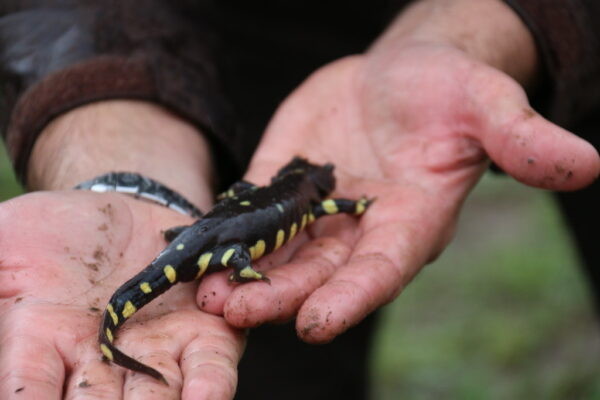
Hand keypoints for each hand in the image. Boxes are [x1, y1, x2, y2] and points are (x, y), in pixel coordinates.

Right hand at [0, 191, 243, 399]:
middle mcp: (102, 360)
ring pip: (157, 394)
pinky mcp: (202, 330)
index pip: (32, 386)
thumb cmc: (52, 229)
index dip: (32, 399)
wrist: (123, 213)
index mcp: (44, 342)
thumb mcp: (5, 237)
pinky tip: (204, 397)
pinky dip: (209, 383)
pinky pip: (207, 363)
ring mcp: (154, 348)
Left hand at [197, 38, 598, 340]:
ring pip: (279, 255)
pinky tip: (193, 245)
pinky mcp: (285, 184)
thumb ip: (521, 138)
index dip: (351, 298)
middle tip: (231, 310)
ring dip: (243, 275)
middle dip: (278, 296)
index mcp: (410, 221)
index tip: (315, 325)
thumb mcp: (486, 103)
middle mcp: (361, 229)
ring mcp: (318, 210)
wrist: (400, 76)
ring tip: (203, 290)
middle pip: (319, 275)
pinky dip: (225, 232)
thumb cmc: (451, 88)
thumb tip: (587, 163)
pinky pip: (253, 214)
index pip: (381, 270)